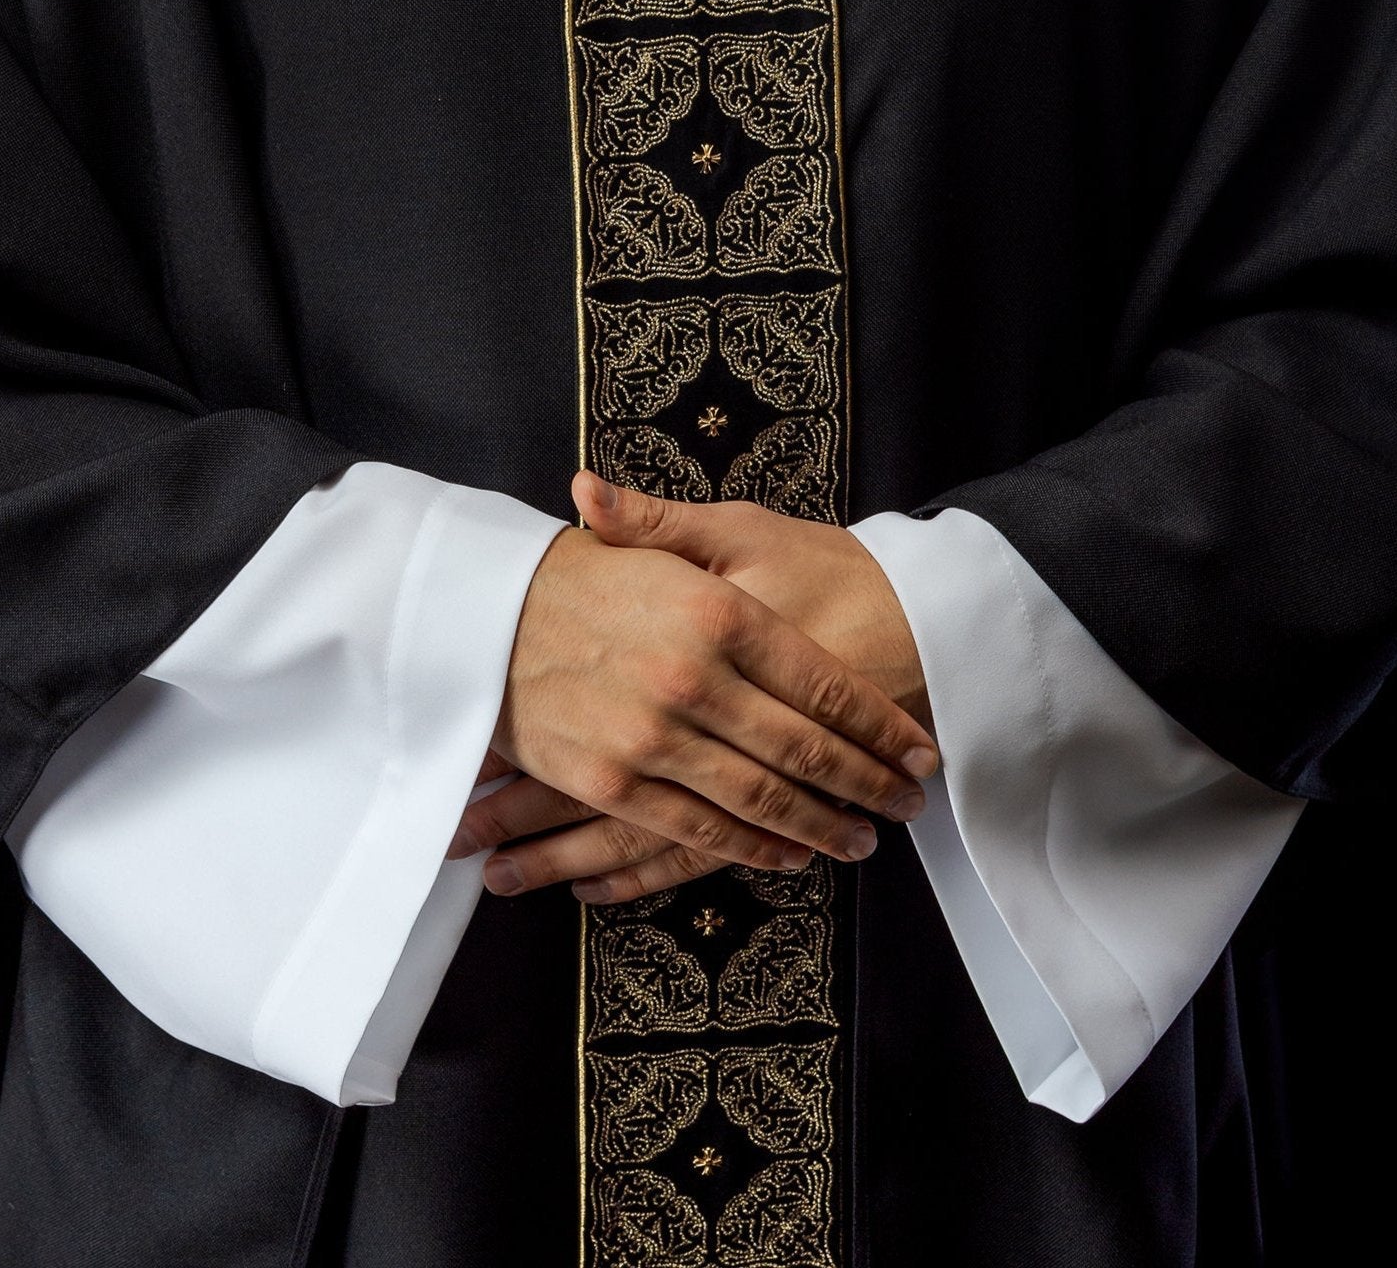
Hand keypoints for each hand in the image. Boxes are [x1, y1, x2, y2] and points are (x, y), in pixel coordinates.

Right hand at [483, 513, 936, 902]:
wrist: (478, 612)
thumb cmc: (582, 570)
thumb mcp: (668, 541)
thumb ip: (756, 574)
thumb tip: (805, 573)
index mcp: (719, 613)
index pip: (824, 683)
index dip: (879, 725)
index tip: (917, 752)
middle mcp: (695, 677)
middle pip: (806, 749)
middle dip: (867, 784)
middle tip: (907, 805)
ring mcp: (654, 736)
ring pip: (762, 798)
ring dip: (822, 826)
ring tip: (864, 841)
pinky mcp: (614, 780)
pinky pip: (699, 827)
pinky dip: (752, 846)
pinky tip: (789, 854)